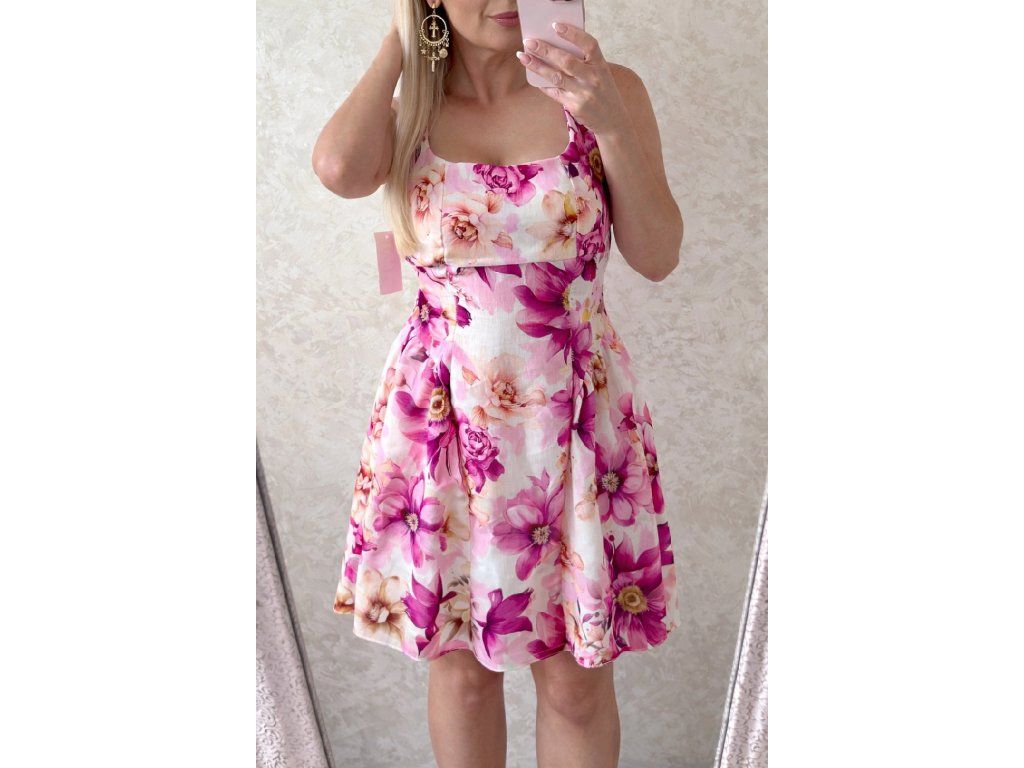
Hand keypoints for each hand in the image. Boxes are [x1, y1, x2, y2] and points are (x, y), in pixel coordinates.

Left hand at [516, 23, 629, 137]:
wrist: (612, 120)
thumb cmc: (604, 91)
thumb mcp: (601, 73)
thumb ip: (585, 61)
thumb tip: (557, 45)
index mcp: (601, 65)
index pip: (589, 44)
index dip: (573, 34)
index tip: (555, 26)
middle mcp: (593, 78)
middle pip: (566, 61)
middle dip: (545, 50)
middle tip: (529, 42)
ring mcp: (583, 93)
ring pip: (556, 77)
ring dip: (537, 66)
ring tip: (523, 56)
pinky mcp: (574, 106)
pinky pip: (554, 92)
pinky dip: (543, 84)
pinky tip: (533, 76)